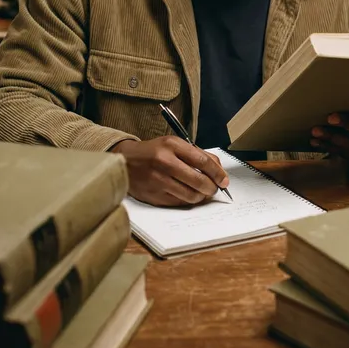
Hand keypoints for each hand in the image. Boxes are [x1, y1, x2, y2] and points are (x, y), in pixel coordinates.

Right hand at [111, 137, 229, 206]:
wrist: (124, 161)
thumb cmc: (153, 152)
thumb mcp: (173, 144)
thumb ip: (197, 154)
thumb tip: (219, 170)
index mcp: (171, 145)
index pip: (203, 161)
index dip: (218, 173)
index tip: (224, 180)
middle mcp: (164, 162)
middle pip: (199, 181)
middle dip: (212, 187)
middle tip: (215, 188)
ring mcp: (158, 180)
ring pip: (191, 195)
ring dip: (202, 196)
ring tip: (202, 192)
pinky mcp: (154, 195)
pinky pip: (179, 202)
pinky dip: (188, 200)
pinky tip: (189, 195)